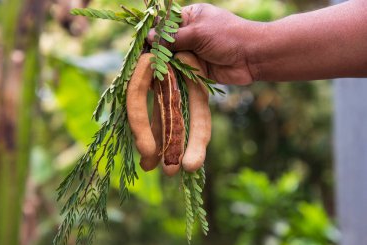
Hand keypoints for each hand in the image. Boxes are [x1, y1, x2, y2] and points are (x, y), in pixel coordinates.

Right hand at [147, 4, 261, 84]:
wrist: (252, 57)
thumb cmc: (227, 36)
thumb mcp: (198, 33)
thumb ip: (173, 37)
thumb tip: (150, 38)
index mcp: (190, 17)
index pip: (164, 24)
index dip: (152, 33)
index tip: (139, 44)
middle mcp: (189, 34)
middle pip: (165, 43)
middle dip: (154, 52)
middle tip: (139, 62)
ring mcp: (193, 52)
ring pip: (171, 59)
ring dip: (160, 66)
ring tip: (145, 73)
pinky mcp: (197, 68)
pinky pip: (180, 72)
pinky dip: (170, 76)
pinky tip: (158, 82)